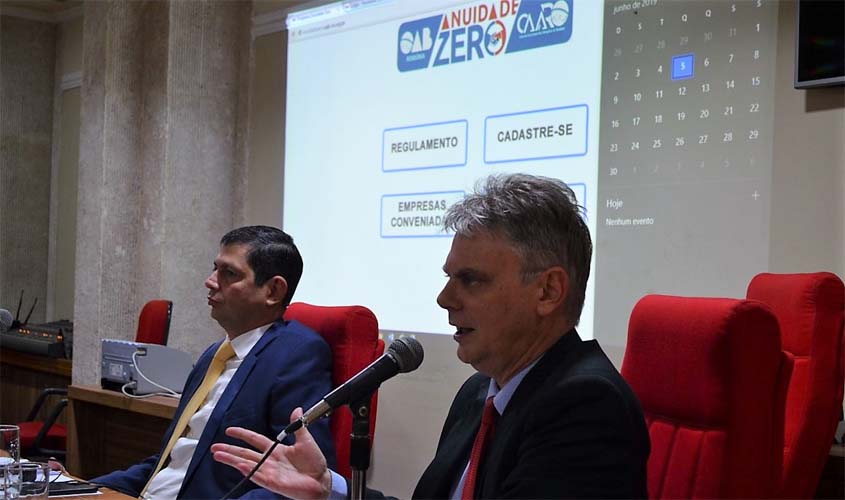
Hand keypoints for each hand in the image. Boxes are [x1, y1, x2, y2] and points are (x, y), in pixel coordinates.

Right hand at [211, 407, 331, 499]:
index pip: (255, 440)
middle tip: (214, 448)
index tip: (230, 430)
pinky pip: (258, 476)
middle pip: (245, 454)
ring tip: (218, 455)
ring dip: (232, 460)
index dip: (243, 434)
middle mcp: (270, 461)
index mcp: (276, 450)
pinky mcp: (274, 483)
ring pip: (247, 465)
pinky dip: (248, 470)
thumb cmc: (314, 463)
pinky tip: (238, 465)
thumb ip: (298, 426)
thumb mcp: (306, 440)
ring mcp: (270, 472)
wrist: (321, 480)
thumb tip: (297, 409)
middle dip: (230, 450)